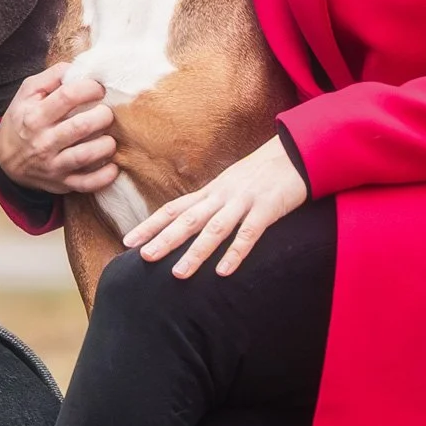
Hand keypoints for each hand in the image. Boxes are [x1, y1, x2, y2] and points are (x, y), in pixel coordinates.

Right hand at [0, 63, 118, 195]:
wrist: (7, 161)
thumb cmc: (23, 120)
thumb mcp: (27, 93)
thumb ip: (51, 77)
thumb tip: (78, 67)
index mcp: (35, 116)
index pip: (67, 97)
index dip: (90, 88)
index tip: (98, 89)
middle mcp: (43, 141)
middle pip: (80, 127)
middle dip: (103, 116)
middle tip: (108, 113)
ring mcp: (53, 165)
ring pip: (86, 156)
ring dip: (106, 145)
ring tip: (110, 137)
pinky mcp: (62, 183)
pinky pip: (87, 184)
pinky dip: (104, 177)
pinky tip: (113, 166)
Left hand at [123, 136, 307, 278]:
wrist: (297, 151)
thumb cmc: (263, 173)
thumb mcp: (232, 185)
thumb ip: (213, 204)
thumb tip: (190, 222)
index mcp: (211, 191)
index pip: (174, 208)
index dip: (151, 225)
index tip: (128, 241)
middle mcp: (222, 195)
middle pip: (187, 219)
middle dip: (164, 238)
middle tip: (143, 257)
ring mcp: (244, 201)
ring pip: (214, 229)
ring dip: (195, 252)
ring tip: (178, 274)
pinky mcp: (268, 209)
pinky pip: (249, 233)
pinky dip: (235, 253)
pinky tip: (223, 272)